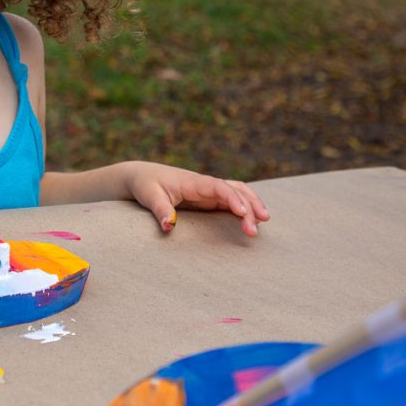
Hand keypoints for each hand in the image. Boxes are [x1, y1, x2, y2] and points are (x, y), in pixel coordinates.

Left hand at [125, 162, 269, 236]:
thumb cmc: (146, 185)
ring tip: (264, 220)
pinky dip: (245, 204)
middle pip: (234, 189)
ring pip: (237, 191)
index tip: (244, 214)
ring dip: (252, 203)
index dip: (233, 199)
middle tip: (255, 230)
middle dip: (248, 206)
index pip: (219, 187)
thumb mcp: (150, 197)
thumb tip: (170, 226)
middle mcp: (204, 184)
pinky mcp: (208, 197)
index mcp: (192, 182)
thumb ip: (161, 210)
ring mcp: (208, 190)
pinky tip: (254, 217)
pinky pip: (231, 198)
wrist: (141, 176)